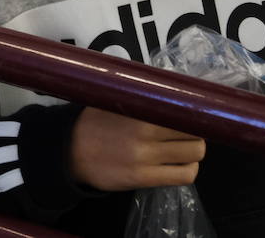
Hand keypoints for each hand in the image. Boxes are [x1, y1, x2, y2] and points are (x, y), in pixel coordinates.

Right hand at [70, 107, 205, 190]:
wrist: (69, 152)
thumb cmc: (94, 122)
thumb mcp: (112, 100)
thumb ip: (140, 94)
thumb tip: (172, 85)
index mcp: (137, 110)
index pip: (182, 109)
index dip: (193, 111)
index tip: (192, 111)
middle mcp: (144, 134)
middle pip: (195, 133)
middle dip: (196, 131)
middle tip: (186, 130)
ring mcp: (145, 158)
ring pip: (194, 154)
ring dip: (193, 151)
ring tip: (182, 147)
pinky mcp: (144, 179)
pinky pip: (184, 176)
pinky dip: (188, 169)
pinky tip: (179, 163)